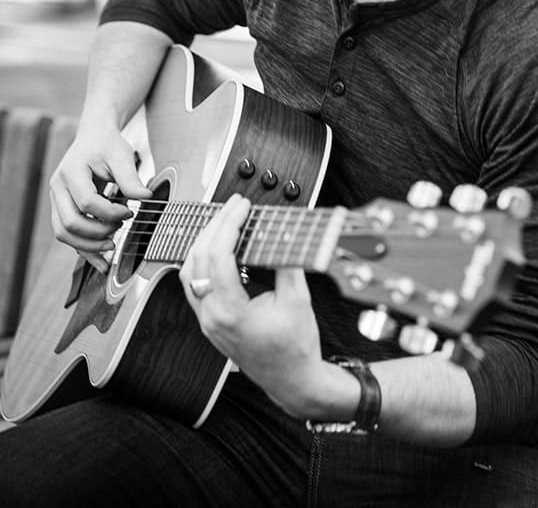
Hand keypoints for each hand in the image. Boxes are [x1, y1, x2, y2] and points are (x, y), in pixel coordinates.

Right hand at [49, 123, 151, 272]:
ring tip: (112, 246)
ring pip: (63, 233)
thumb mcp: (121, 155)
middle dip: (97, 232)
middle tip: (120, 228)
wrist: (93, 138)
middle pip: (69, 222)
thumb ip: (131, 178)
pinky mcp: (61, 209)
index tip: (129, 212)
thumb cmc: (106, 145)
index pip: (87, 202)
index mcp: (71, 171)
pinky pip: (67, 235)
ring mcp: (57, 200)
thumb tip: (146, 198)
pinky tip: (102, 262)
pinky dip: (84, 249)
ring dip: (88, 245)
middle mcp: (58, 187)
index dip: (109, 213)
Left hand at [180, 194, 331, 417]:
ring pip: (190, 270)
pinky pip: (194, 283)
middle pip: (199, 258)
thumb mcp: (299, 300)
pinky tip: (218, 246)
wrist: (292, 381)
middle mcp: (211, 316)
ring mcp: (207, 320)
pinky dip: (203, 259)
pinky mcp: (209, 321)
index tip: (243, 207)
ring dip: (205, 240)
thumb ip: (288, 263)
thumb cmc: (296, 347)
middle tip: (235, 205)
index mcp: (231, 312)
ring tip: (226, 219)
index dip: (229, 224)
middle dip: (217, 225)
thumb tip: (282, 231)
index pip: (219, 256)